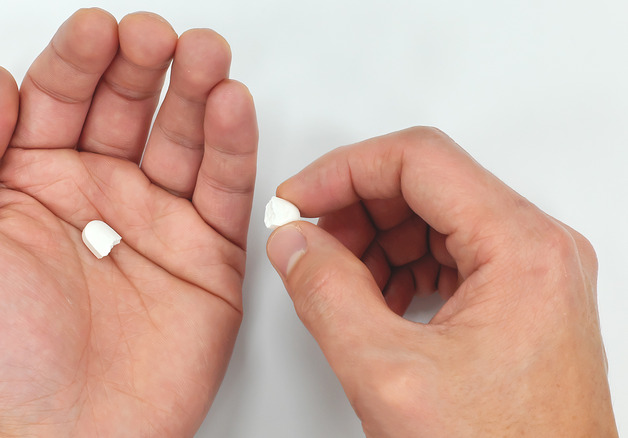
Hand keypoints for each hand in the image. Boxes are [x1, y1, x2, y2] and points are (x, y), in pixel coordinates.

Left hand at [0, 9, 256, 436]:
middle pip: (125, 106)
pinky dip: (232, 146)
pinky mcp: (208, 253)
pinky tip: (230, 108)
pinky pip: (225, 189)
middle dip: (143, 64)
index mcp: (33, 183)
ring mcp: (156, 220)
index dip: (77, 59)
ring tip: (205, 58)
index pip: (58, 97)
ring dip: (195, 91)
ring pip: (181, 138)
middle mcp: (98, 193)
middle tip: (156, 39)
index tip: (96, 31)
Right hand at [266, 127, 616, 435]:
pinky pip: (449, 255)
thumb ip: (327, 295)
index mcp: (520, 248)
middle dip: (354, 206)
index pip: (418, 160)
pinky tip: (370, 299)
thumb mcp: (389, 375)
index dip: (343, 170)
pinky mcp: (519, 300)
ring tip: (332, 277)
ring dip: (374, 239)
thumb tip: (294, 244)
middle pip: (426, 184)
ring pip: (434, 218)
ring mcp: (532, 274)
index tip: (299, 199)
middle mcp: (537, 250)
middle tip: (306, 238)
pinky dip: (399, 267)